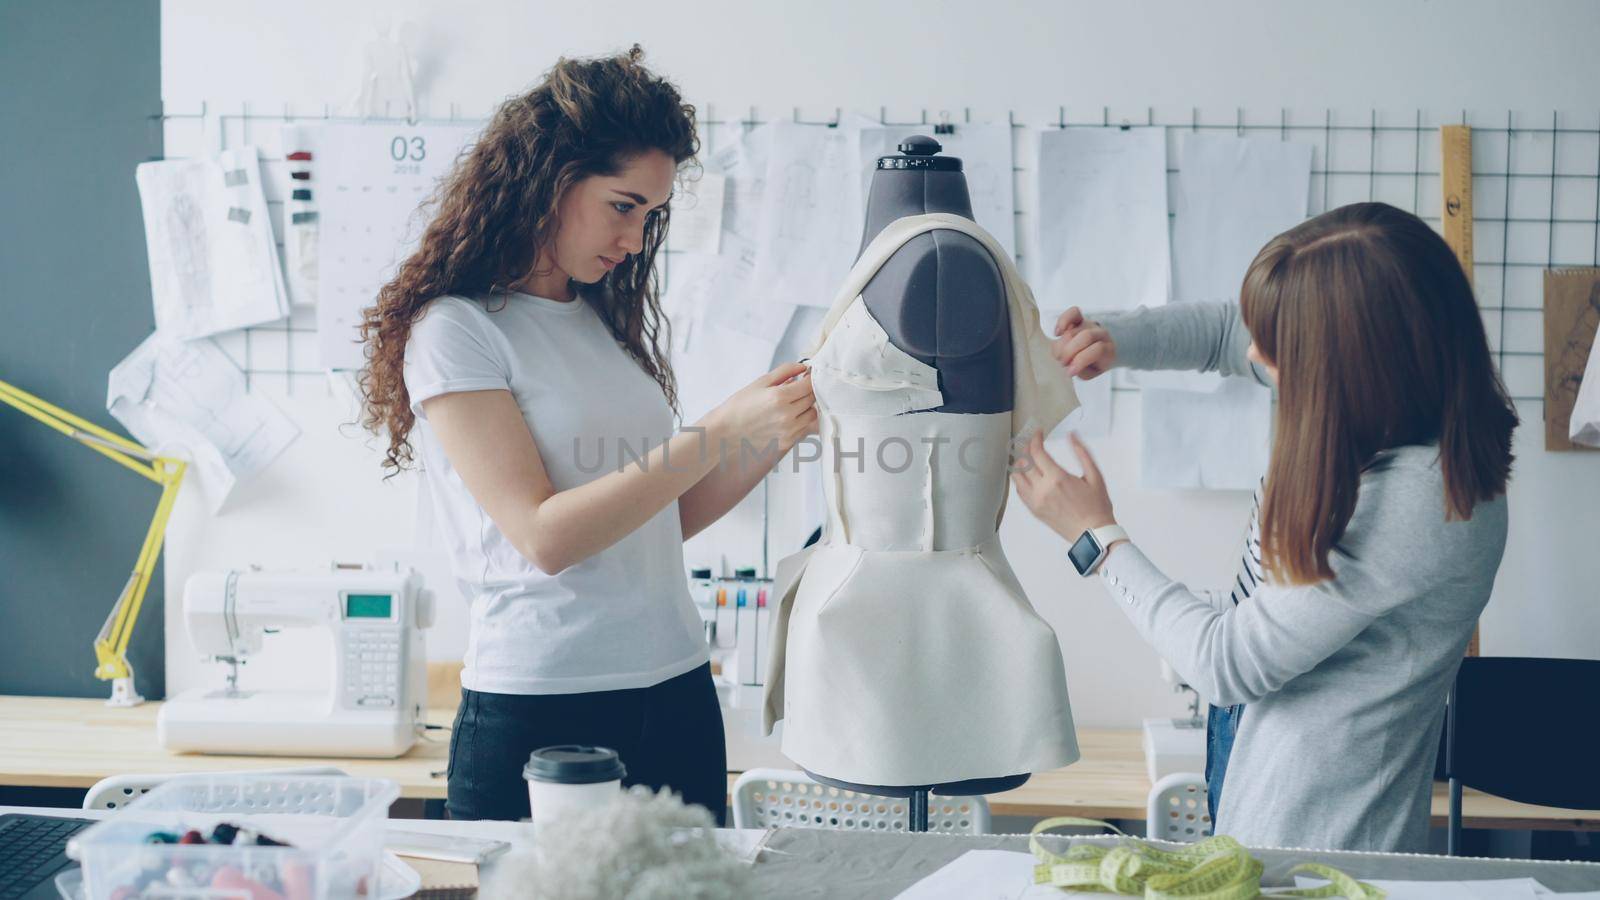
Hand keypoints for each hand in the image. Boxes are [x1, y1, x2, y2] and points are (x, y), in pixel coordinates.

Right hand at [701, 361, 816, 466]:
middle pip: (813, 399)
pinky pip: (805, 429)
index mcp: (779, 397)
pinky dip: (801, 421)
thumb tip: (803, 367)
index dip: (810, 378)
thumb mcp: (760, 382)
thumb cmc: (739, 407)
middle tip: (797, 389)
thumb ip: (784, 371)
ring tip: (791, 405)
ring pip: (812, 415)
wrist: (725, 432)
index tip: (807, 376)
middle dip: (807, 392)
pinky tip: (788, 418)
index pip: (809, 385)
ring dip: (806, 408)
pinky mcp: (787, 443)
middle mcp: (787, 415)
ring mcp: (788, 431)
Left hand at [1011, 430, 1116, 543]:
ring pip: (1017, 476)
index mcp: (1057, 478)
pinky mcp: (1034, 510)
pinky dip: (1020, 479)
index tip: (1038, 433)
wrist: (1093, 534)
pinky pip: (1019, 491)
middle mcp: (1042, 489)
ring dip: (1020, 462)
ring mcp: (1035, 501)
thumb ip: (1082, 453)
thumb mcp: (1095, 476)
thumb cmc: (1097, 507)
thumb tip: (1072, 436)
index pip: (1036, 452)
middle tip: (1032, 442)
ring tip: (1028, 456)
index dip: (1034, 438)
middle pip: (1023, 461)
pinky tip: (1027, 474)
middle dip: (1026, 447)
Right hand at [1051, 307, 1116, 378]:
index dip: (1081, 361)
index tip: (1070, 372)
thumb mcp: (1093, 372)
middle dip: (1069, 352)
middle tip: (1063, 363)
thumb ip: (1082, 371)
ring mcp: (1089, 325)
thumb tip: (1070, 366)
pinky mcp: (1079, 319)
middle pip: (1085, 337)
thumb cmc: (1095, 362)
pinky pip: (1073, 312)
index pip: (1098, 349)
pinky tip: (1057, 333)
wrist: (1103, 348)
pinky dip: (1062, 321)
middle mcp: (1100, 334)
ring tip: (1060, 355)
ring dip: (1061, 346)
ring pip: (1072, 331)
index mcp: (1108, 350)